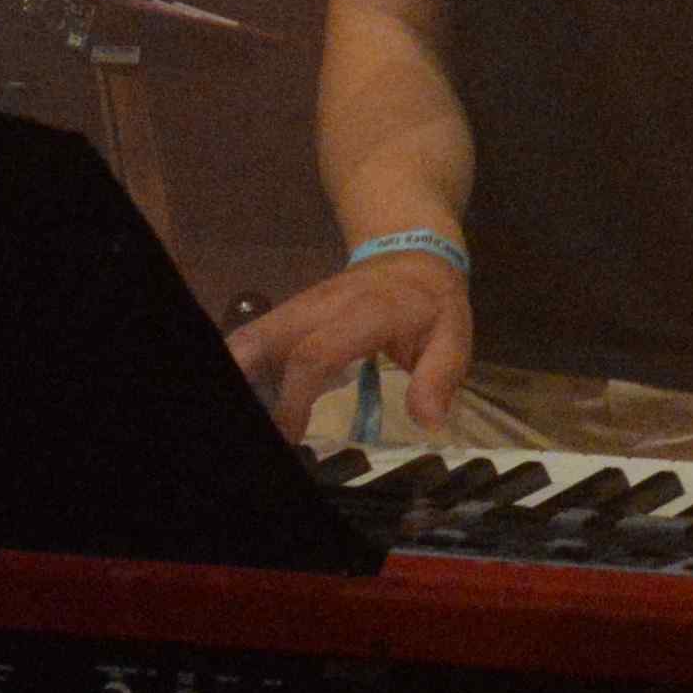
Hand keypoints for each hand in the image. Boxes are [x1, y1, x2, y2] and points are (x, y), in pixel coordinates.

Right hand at [232, 251, 469, 439]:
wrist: (411, 255)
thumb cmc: (430, 302)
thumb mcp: (453, 335)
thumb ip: (439, 377)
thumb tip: (428, 422)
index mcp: (364, 312)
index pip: (315, 354)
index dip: (295, 397)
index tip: (289, 437)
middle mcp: (320, 306)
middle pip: (262, 340)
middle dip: (244, 382)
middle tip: (253, 426)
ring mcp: (298, 306)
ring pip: (248, 336)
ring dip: (238, 372)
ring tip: (247, 411)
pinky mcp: (287, 312)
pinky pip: (252, 339)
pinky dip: (242, 366)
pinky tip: (253, 395)